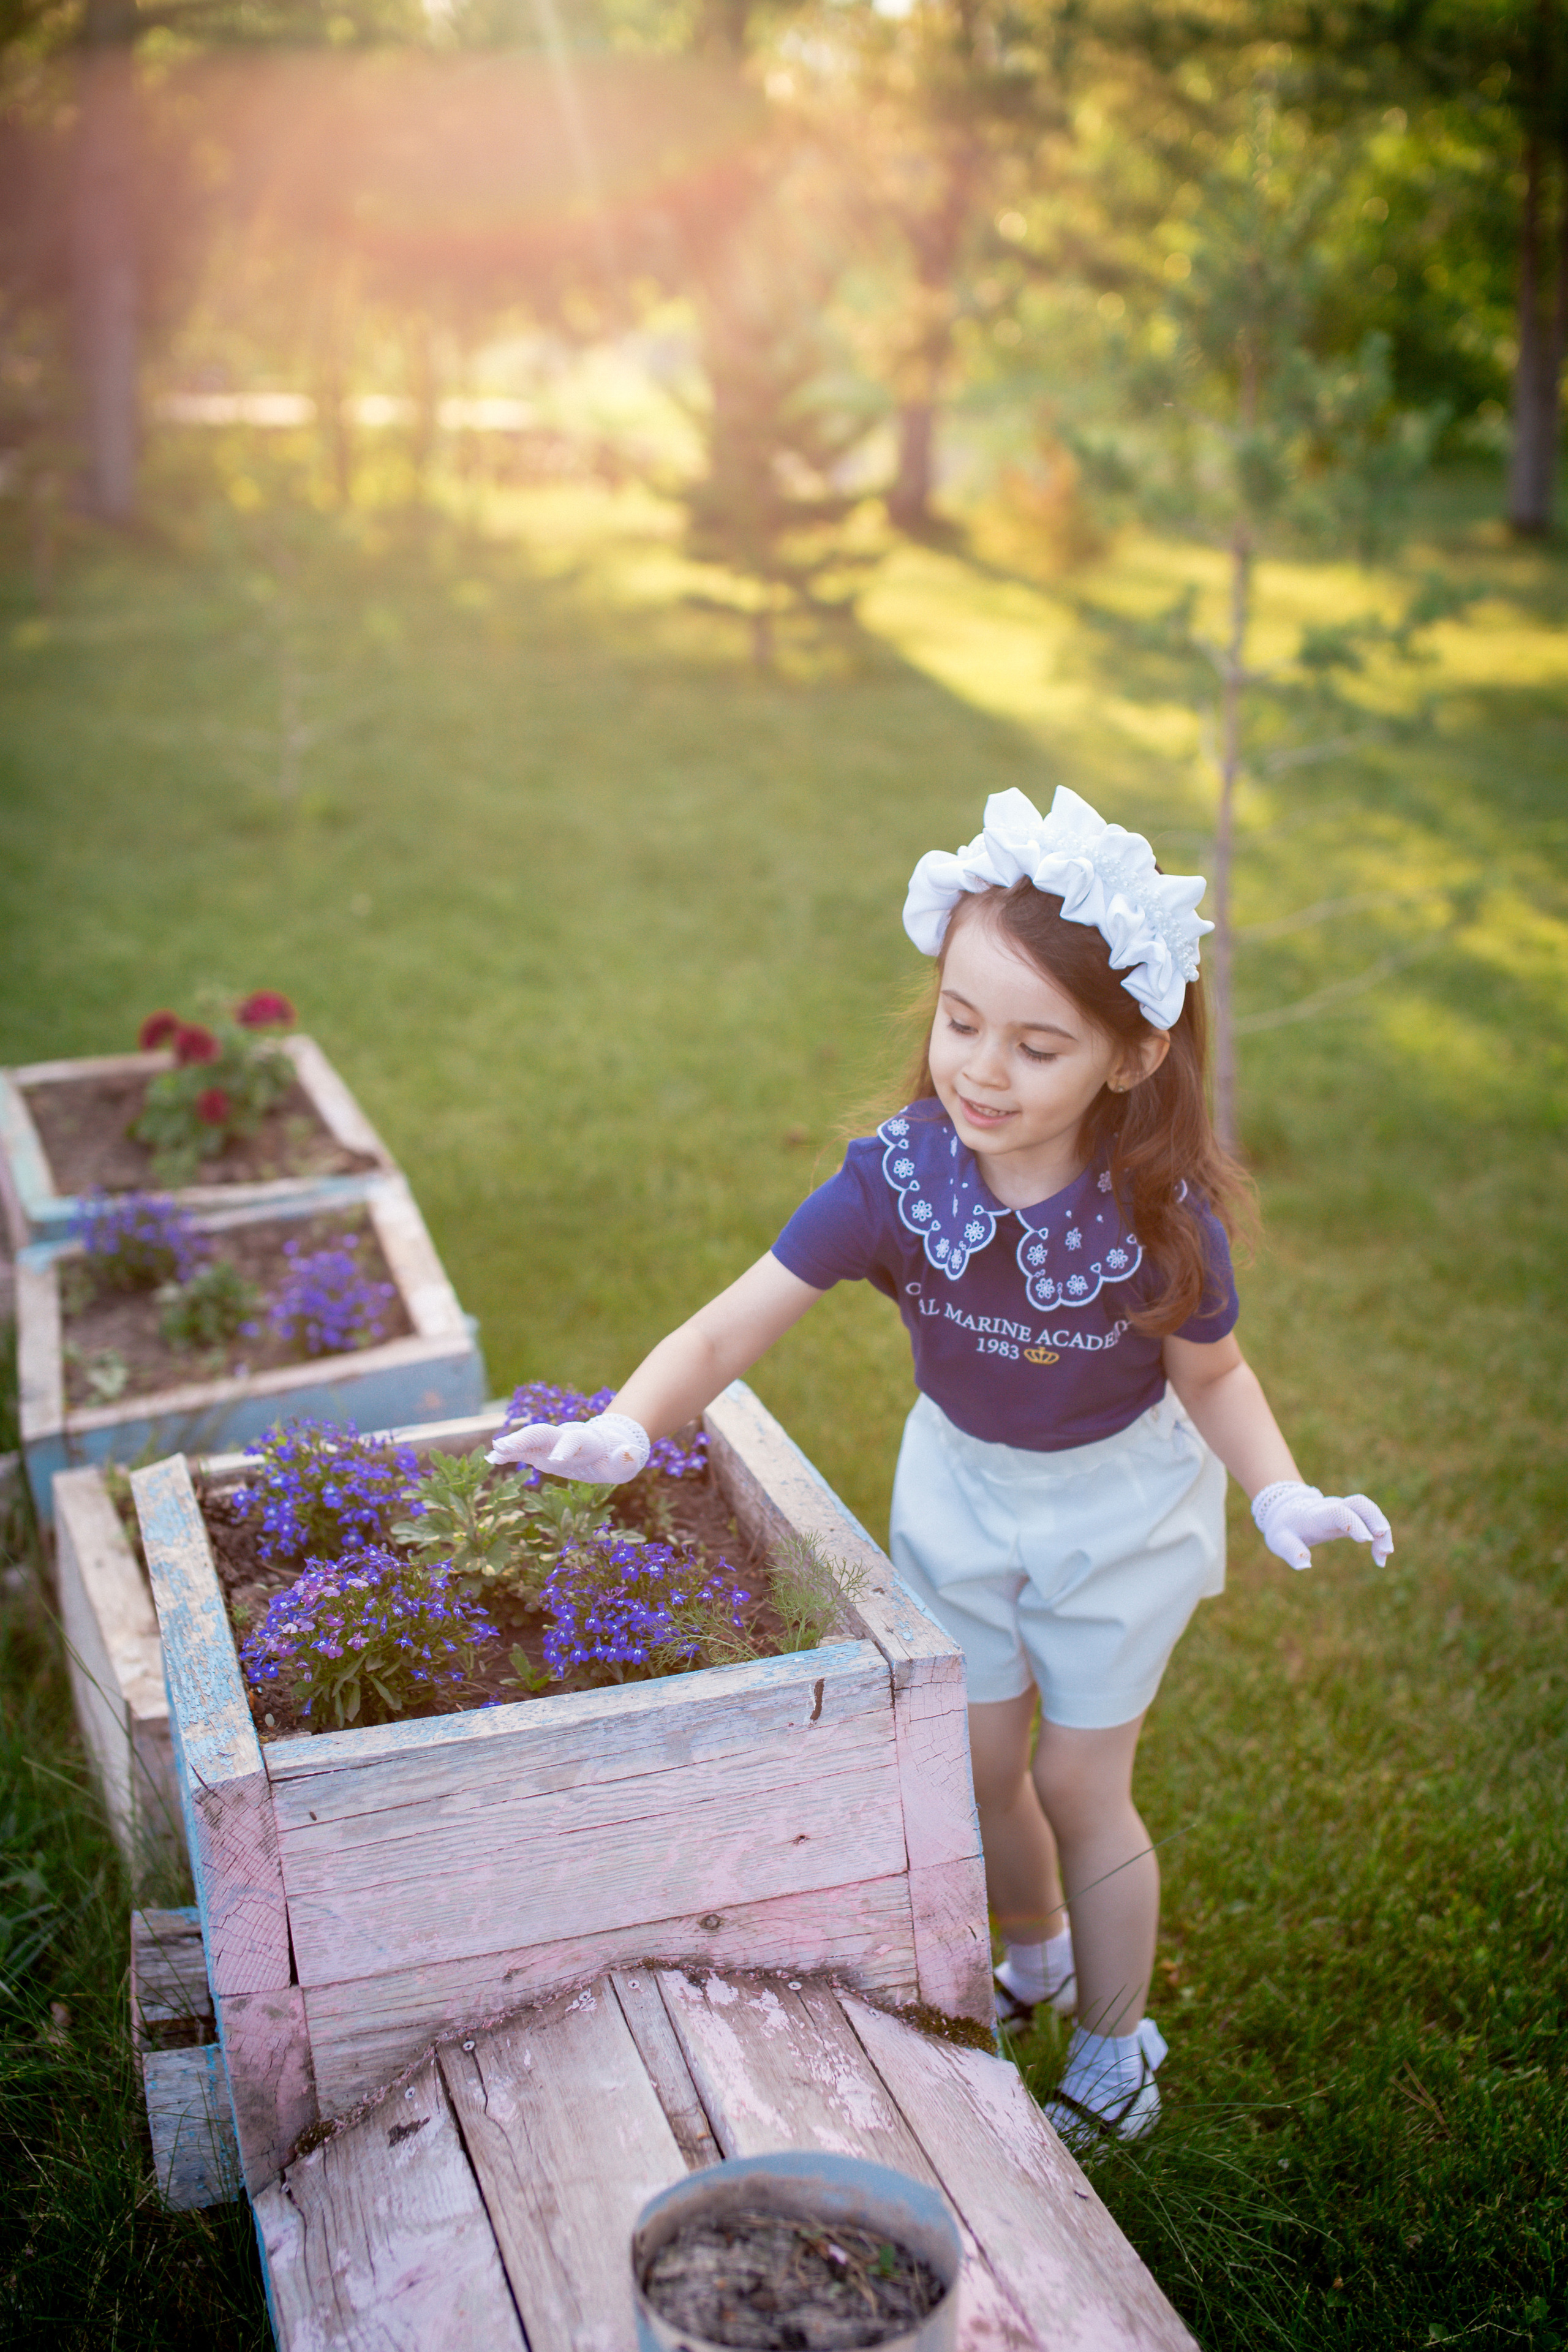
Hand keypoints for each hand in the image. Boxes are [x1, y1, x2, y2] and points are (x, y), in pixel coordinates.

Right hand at [486, 1410, 649, 1484]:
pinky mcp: (541, 1453)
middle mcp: (564, 1437)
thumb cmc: (615, 1458)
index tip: (556, 1460)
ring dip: (512, 1444)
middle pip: (543, 1432)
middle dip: (524, 1438)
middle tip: (505, 1446)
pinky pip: (522, 1451)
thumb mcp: (625, 1463)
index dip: (566, 1448)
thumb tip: (629, 1453)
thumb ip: (627, 1459)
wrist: (604, 1447)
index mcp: (586, 1440)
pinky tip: (492, 1458)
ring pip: (528, 1439)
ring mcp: (550, 1444)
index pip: (574, 1440)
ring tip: (494, 1452)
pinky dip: (508, 1453)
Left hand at [1252, 1481, 1392, 1571]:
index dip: (1354, 1523)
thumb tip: (1305, 1565)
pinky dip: (1379, 1537)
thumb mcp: (1280, 1541)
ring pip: (1369, 1511)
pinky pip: (1371, 1521)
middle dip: (1376, 1521)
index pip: (1337, 1512)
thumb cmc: (1284, 1528)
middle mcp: (1333, 1507)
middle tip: (1385, 1548)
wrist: (1286, 1511)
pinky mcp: (1351, 1517)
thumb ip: (1291, 1551)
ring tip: (1383, 1557)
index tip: (1366, 1540)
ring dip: (1382, 1531)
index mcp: (1316, 1514)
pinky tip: (1380, 1559)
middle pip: (1360, 1503)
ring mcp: (1344, 1510)